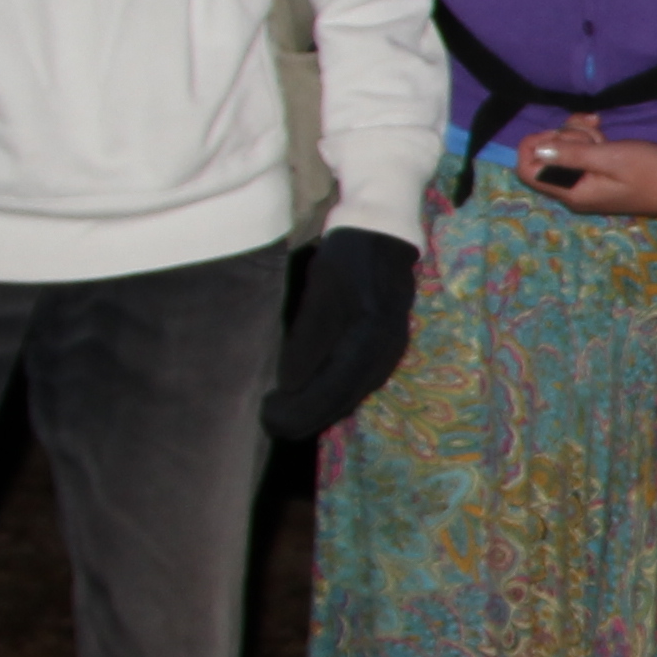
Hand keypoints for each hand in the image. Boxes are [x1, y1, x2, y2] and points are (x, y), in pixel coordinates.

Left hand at [262, 229, 420, 441]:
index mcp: (370, 342)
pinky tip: (315, 397)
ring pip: (353, 394)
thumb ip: (308, 339)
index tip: (267, 417)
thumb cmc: (348, 258)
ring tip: (286, 415)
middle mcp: (385, 355)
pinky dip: (334, 394)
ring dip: (320, 408)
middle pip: (345, 399)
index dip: (299, 410)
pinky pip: (359, 382)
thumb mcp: (322, 292)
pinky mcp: (385, 347)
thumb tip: (290, 385)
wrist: (382, 231)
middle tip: (269, 424)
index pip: (333, 392)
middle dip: (307, 416)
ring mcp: (389, 353)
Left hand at [520, 117, 656, 217]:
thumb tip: (537, 149)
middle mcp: (573, 189)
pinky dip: (589, 138)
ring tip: (604, 135)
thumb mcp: (610, 158)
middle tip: (592, 133)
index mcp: (572, 191)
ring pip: (563, 149)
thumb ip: (571, 154)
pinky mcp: (599, 173)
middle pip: (545, 156)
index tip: (558, 132)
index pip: (527, 170)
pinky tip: (605, 134)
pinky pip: (581, 151)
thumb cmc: (650, 171)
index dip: (534, 146)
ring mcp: (586, 181)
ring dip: (579, 134)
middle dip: (563, 135)